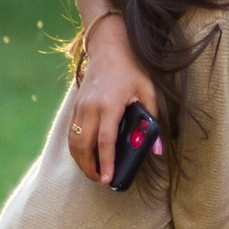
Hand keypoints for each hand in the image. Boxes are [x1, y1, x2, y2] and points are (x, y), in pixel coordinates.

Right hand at [67, 16, 156, 182]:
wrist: (109, 47)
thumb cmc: (132, 69)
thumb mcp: (148, 91)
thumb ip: (152, 121)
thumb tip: (156, 149)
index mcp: (109, 105)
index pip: (105, 141)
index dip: (106, 162)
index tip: (107, 178)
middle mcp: (90, 108)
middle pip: (84, 146)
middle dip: (90, 167)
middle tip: (101, 180)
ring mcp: (80, 107)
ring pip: (74, 142)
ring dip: (81, 160)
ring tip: (93, 173)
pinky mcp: (76, 106)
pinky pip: (72, 133)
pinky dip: (76, 148)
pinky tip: (86, 156)